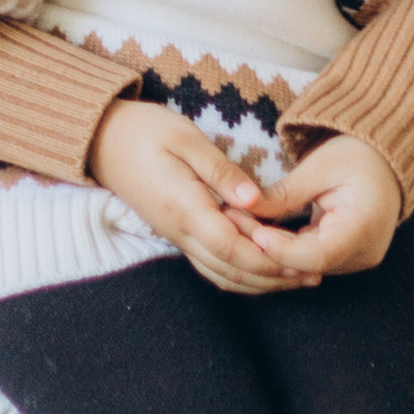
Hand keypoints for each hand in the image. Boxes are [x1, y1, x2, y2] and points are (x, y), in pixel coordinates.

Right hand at [89, 99, 321, 295]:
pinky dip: (237, 272)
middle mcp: (179, 231)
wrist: (101, 139)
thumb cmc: (144, 131)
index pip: (232, 247)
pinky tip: (258, 268)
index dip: (267, 259)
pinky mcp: (175, 231)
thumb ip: (220, 170)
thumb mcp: (184, 138)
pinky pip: (209, 263)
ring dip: (258, 282)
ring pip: (220, 273)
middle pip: (230, 270)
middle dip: (273, 279)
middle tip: (312, 276)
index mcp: (184, 208)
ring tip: (294, 278)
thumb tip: (255, 200)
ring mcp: (175, 235)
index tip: (303, 260)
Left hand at [222, 132, 401, 280]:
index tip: (253, 232)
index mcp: (364, 229)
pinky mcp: (345, 258)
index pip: (317, 255)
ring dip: (273, 249)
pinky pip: (310, 259)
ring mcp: (356, 260)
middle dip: (268, 248)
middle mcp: (363, 254)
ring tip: (239, 224)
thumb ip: (286, 193)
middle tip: (233, 223)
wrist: (388, 159)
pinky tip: (258, 229)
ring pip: (304, 266)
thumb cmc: (358, 154)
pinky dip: (285, 247)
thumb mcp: (321, 166)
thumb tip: (245, 208)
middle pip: (307, 264)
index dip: (281, 249)